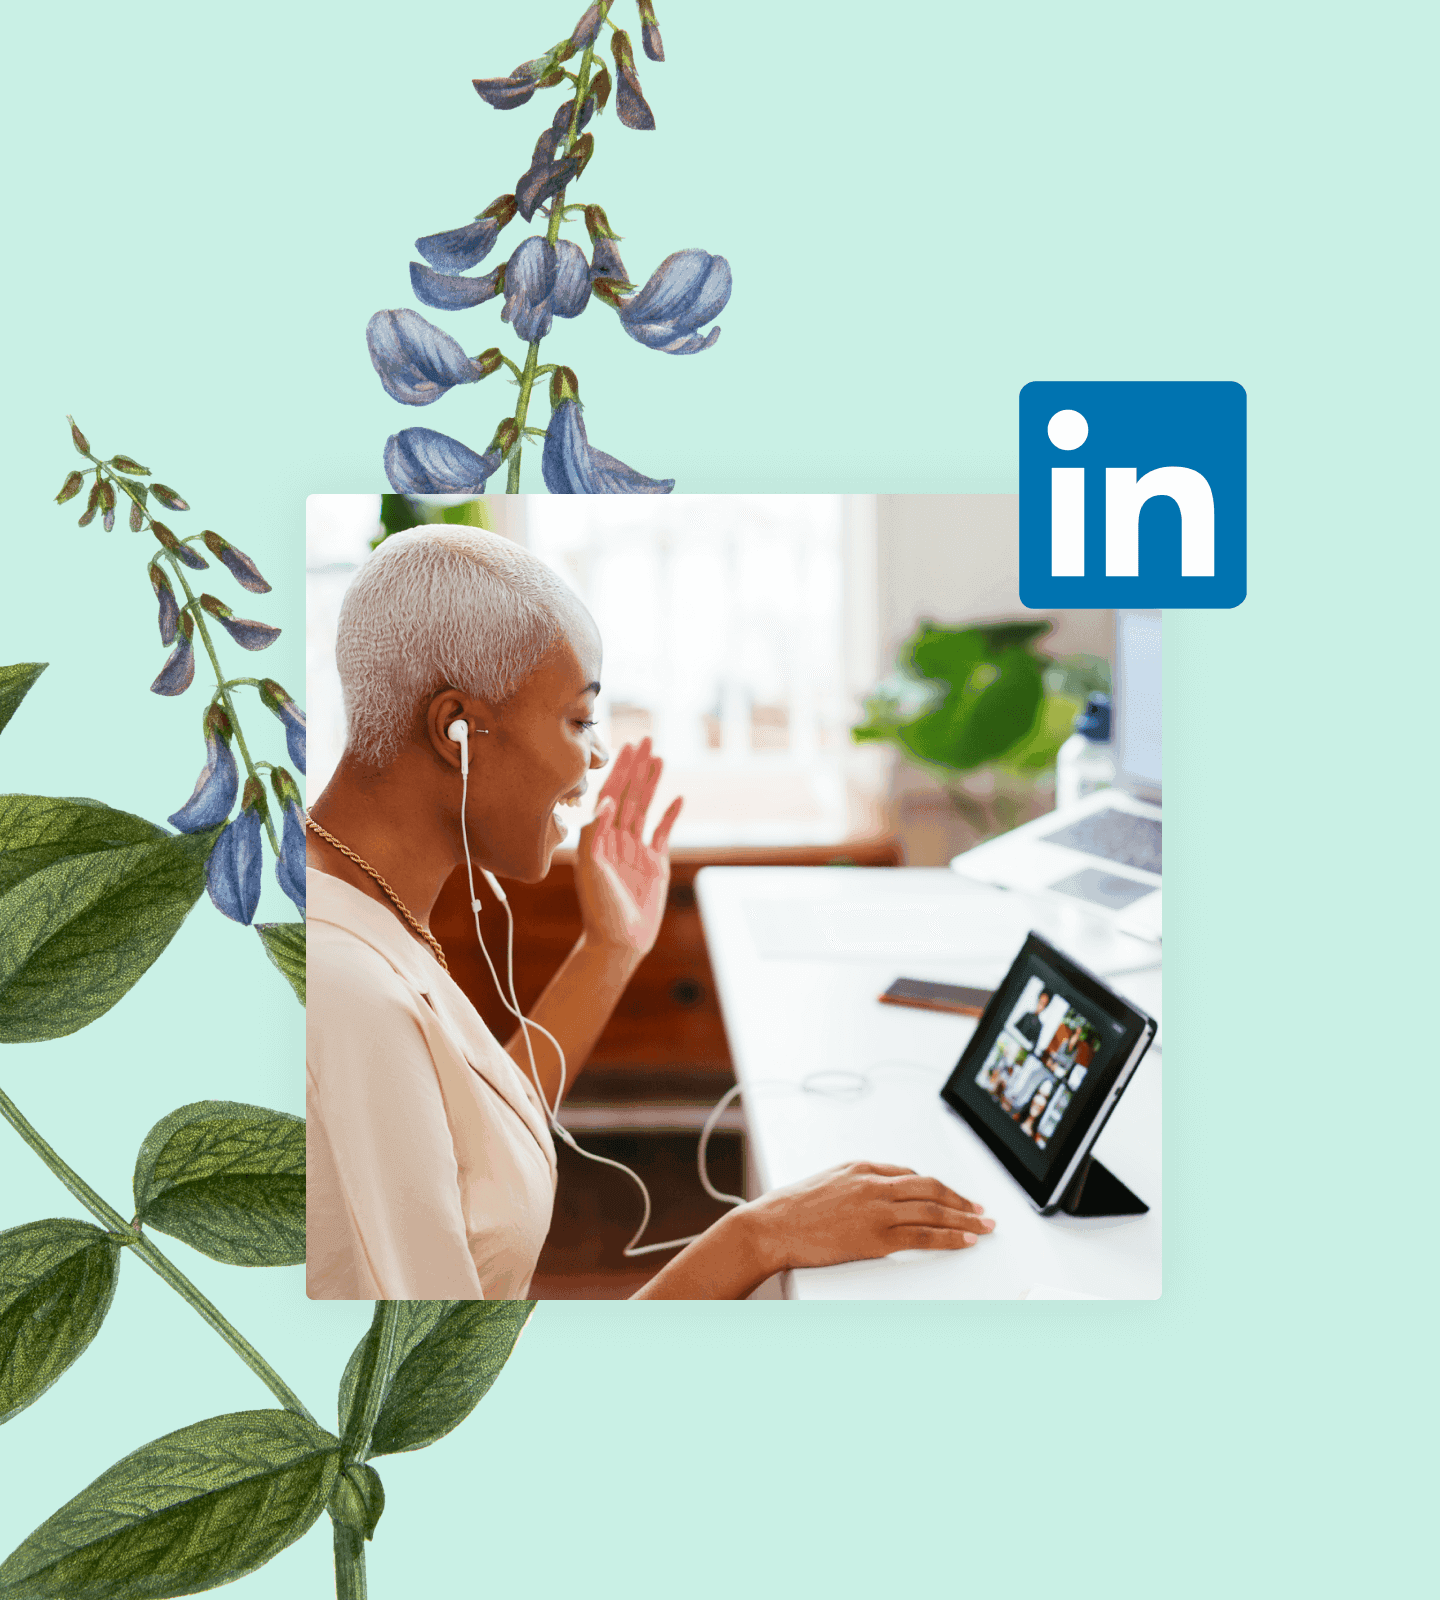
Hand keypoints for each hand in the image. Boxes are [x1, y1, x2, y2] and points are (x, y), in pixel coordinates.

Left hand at [573, 737, 682, 966]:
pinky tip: (678, 798)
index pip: (610, 795)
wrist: (618, 941)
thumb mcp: (591, 869)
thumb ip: (595, 834)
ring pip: (645, 809)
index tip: (628, 747)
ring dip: (652, 784)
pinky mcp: (654, 864)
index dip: (619, 770)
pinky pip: (662, 834)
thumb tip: (606, 801)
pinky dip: (670, 816)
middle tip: (646, 740)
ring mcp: (636, 850)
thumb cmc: (598, 908)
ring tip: (661, 759)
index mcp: (598, 837)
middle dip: (637, 768)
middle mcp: (615, 839)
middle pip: (628, 795)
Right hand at [742, 1162, 994, 1273]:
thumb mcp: (828, 1181)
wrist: (772, 1226)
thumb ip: (857, 1184)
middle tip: (981, 1210)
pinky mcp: (876, 1237)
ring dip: (964, 1218)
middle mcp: (875, 1184)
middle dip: (960, 1200)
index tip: (952, 1197)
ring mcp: (877, 1210)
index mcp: (863, 1168)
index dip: (938, 1187)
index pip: (912, 1174)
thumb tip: (880, 1191)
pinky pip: (922, 1236)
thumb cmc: (792, 1207)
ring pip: (933, 1210)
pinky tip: (964, 1240)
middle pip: (931, 1189)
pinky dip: (948, 1237)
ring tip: (983, 1225)